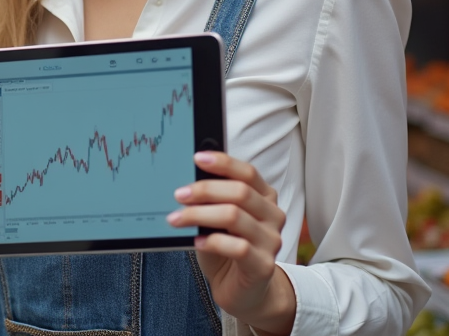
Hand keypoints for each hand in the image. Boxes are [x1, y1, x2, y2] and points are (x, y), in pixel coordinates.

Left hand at [168, 152, 295, 335]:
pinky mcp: (263, 265)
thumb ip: (212, 201)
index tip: (196, 158)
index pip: (248, 173)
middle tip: (179, 194)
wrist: (243, 290)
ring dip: (200, 214)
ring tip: (176, 218)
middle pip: (240, 192)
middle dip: (205, 190)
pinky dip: (212, 241)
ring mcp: (271, 241)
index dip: (223, 163)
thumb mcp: (217, 219)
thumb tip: (187, 182)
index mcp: (264, 197)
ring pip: (235, 216)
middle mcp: (272, 215)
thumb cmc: (227, 248)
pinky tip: (197, 241)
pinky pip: (238, 247)